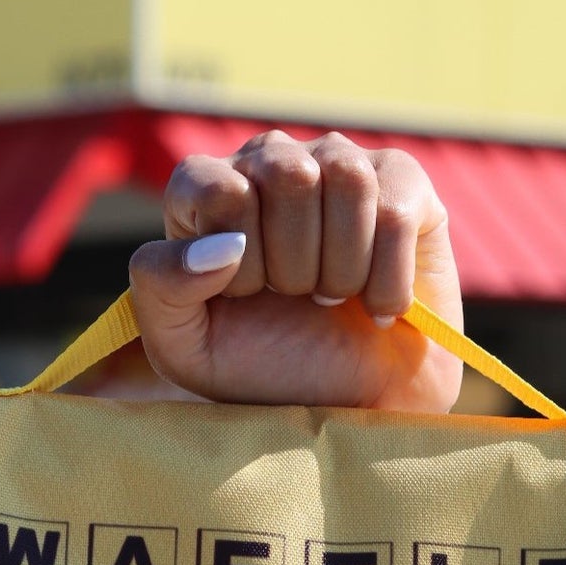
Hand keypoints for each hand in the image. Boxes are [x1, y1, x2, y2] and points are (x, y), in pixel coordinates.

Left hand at [127, 131, 463, 411]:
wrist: (349, 404)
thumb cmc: (263, 368)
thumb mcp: (183, 345)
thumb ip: (162, 284)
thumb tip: (223, 244)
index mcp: (206, 188)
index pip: (221, 188)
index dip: (240, 260)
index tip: (247, 296)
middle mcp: (270, 160)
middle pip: (288, 176)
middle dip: (293, 266)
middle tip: (296, 300)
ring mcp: (339, 163)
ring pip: (349, 182)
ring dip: (342, 271)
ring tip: (334, 298)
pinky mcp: (402, 183)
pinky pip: (397, 214)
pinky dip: (387, 284)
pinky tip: (377, 306)